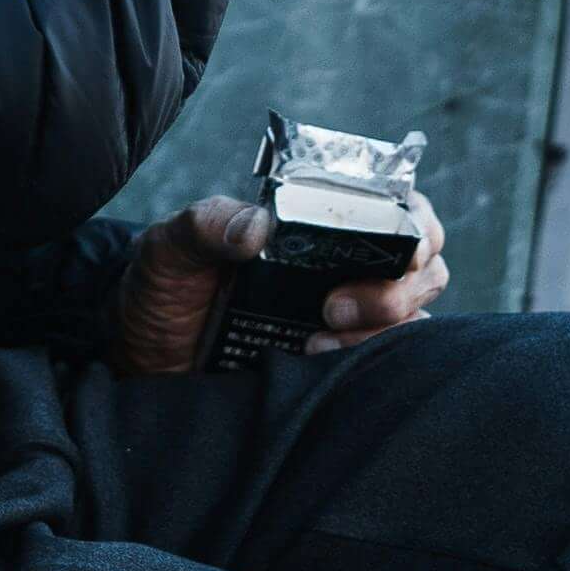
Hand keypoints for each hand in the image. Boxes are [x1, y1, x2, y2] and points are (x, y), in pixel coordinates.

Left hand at [111, 191, 449, 375]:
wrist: (143, 358)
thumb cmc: (163, 288)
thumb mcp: (171, 246)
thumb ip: (206, 225)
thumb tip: (257, 227)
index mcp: (317, 221)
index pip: (397, 205)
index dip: (415, 220)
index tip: (401, 242)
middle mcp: (344, 264)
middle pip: (425, 262)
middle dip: (401, 283)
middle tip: (335, 304)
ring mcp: (347, 317)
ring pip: (415, 316)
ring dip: (382, 327)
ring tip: (317, 341)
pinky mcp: (336, 364)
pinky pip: (388, 364)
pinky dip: (368, 363)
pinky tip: (317, 364)